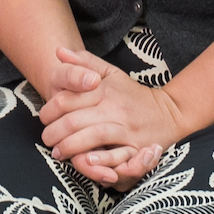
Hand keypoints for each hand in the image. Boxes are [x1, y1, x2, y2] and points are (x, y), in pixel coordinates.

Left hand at [36, 48, 181, 191]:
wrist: (169, 112)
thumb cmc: (132, 94)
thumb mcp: (110, 72)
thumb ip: (84, 62)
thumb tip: (58, 51)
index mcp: (104, 89)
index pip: (68, 99)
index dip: (50, 110)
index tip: (44, 118)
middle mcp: (114, 108)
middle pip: (76, 120)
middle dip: (55, 133)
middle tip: (47, 139)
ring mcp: (127, 128)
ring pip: (94, 137)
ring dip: (71, 147)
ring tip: (58, 152)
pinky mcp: (137, 148)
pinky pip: (117, 155)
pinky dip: (100, 160)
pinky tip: (85, 161)